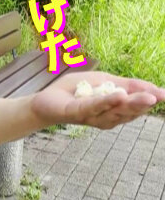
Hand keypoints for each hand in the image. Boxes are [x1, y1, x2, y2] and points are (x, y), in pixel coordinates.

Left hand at [31, 71, 164, 129]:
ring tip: (147, 96)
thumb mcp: (105, 82)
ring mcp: (92, 116)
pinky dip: (107, 101)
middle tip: (160, 96)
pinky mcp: (77, 112)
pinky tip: (119, 95)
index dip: (151, 99)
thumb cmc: (77, 91)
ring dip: (131, 103)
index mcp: (116, 110)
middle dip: (144, 103)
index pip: (136, 105)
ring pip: (115, 111)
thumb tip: (157, 89)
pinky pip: (94, 107)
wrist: (46, 99)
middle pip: (128, 111)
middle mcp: (107, 117)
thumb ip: (128, 85)